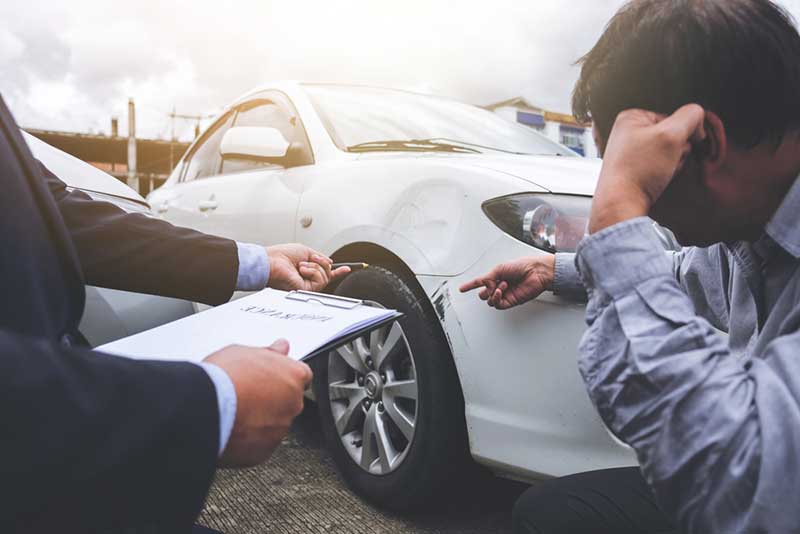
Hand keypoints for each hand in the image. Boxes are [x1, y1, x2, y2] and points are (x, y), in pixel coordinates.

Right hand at [204, 340, 311, 466]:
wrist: (204, 409)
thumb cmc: (224, 378)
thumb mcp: (244, 352)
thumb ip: (269, 352)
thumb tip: (281, 347)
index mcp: (293, 376)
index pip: (301, 375)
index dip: (284, 376)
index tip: (271, 377)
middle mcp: (293, 404)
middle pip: (289, 401)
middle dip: (273, 399)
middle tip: (247, 394)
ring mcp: (280, 429)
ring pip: (274, 424)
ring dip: (261, 420)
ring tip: (235, 412)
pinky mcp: (264, 451)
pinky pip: (260, 444)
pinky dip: (250, 439)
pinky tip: (232, 428)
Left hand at [266, 244, 349, 291]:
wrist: (272, 262)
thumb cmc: (282, 256)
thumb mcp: (306, 251)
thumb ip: (320, 257)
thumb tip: (330, 262)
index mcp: (307, 269)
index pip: (324, 272)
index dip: (337, 271)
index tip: (346, 269)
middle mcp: (308, 279)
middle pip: (328, 273)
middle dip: (322, 262)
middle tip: (311, 258)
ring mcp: (307, 285)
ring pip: (325, 276)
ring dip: (315, 266)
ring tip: (301, 265)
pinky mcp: (307, 290)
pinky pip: (320, 280)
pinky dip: (313, 271)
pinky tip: (302, 270)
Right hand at [459, 255, 554, 309]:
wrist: (535, 272)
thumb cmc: (522, 266)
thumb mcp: (500, 268)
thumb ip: (488, 278)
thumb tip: (484, 286)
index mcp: (496, 277)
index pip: (480, 282)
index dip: (470, 286)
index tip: (461, 289)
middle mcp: (499, 286)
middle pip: (484, 294)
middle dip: (485, 290)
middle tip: (493, 284)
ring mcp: (505, 295)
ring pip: (489, 300)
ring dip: (493, 293)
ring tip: (502, 285)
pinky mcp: (511, 301)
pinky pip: (498, 305)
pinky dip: (496, 298)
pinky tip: (501, 291)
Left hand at [590, 104, 706, 232]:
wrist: (622, 204)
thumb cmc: (639, 171)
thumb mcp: (671, 135)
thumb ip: (690, 117)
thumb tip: (699, 116)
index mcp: (631, 118)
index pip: (674, 117)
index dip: (681, 133)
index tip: (672, 147)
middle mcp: (628, 133)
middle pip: (672, 136)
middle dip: (677, 150)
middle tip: (665, 162)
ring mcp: (630, 153)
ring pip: (669, 153)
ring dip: (674, 163)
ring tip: (659, 172)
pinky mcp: (634, 170)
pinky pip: (660, 167)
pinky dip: (665, 173)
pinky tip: (657, 180)